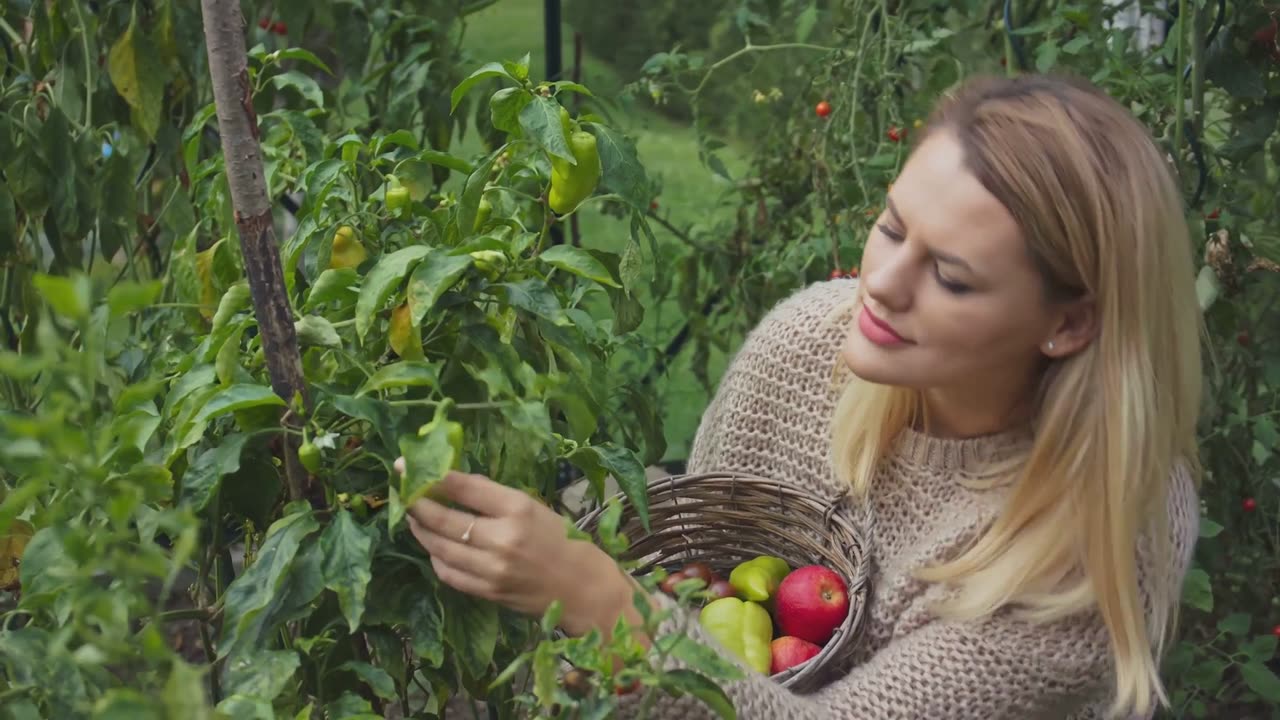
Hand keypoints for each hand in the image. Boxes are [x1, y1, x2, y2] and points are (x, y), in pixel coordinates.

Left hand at [396, 460, 634, 637]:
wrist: (584, 588)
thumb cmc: (563, 540)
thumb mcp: (534, 507)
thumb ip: (495, 497)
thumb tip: (454, 483)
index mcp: (517, 508)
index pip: (464, 487)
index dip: (431, 477)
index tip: (405, 466)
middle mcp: (501, 538)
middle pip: (443, 518)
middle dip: (416, 504)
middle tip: (403, 493)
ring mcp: (491, 568)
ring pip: (439, 547)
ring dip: (421, 530)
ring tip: (415, 518)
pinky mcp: (487, 592)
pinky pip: (448, 573)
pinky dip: (436, 557)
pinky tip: (435, 547)